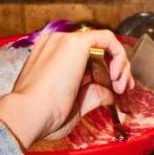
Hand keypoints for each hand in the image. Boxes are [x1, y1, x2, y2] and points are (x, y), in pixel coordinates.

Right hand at [0, 28, 132, 148]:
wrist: (30, 114)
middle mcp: (56, 45)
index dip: (105, 73)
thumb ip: (93, 95)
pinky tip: (117, 75)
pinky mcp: (76, 42)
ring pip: (104, 44)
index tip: (116, 91)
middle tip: (123, 90)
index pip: (86, 59)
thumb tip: (110, 94)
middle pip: (96, 51)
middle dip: (117, 70)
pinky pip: (107, 38)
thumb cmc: (44, 116)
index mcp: (51, 58)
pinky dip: (119, 54)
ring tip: (121, 87)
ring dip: (120, 65)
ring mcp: (64, 41)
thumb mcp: (75, 105)